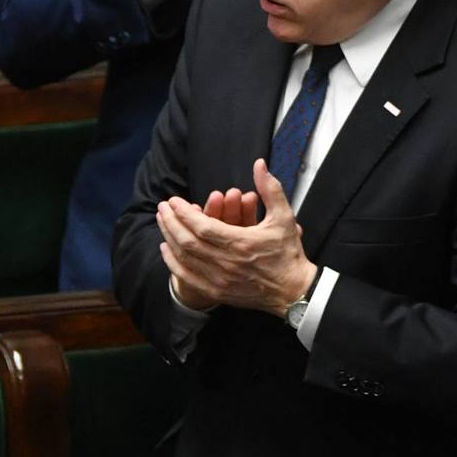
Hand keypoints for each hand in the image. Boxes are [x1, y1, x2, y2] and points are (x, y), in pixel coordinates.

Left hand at [154, 158, 315, 314]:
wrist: (294, 291)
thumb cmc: (287, 253)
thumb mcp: (284, 217)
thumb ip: (270, 189)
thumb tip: (259, 164)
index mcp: (241, 243)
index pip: (202, 226)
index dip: (183, 213)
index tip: (173, 200)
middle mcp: (227, 263)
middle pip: (187, 241)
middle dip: (171, 222)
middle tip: (162, 207)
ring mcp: (220, 280)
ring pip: (184, 258)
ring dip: (169, 237)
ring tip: (162, 221)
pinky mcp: (217, 292)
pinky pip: (187, 277)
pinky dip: (173, 262)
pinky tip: (166, 249)